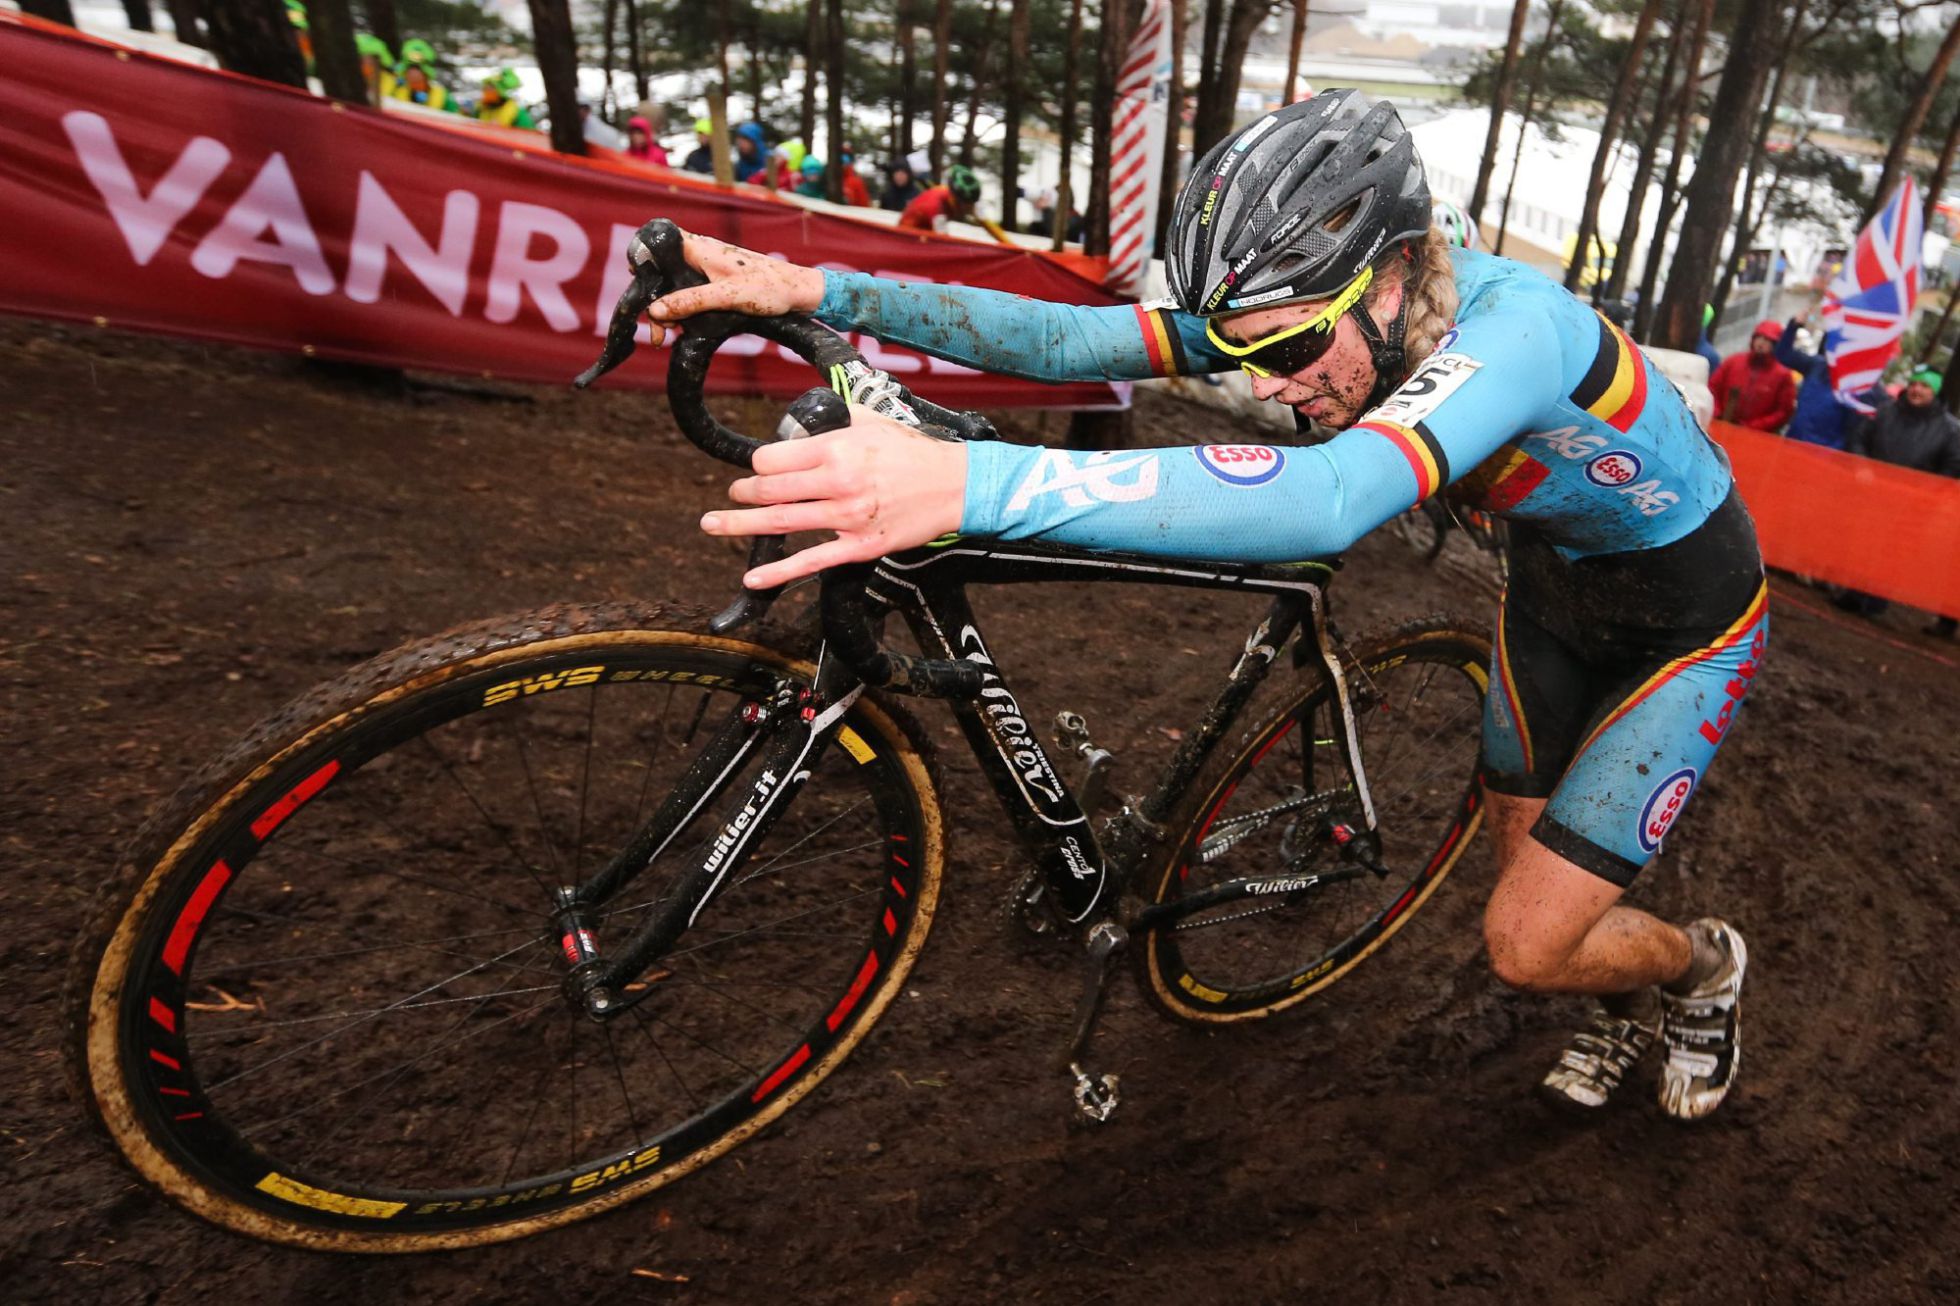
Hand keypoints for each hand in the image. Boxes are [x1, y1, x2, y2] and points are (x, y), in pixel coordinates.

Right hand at [647, 231, 824, 323]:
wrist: (799, 294)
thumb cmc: (768, 288)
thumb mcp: (726, 297)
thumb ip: (690, 302)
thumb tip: (655, 310)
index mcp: (700, 248)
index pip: (660, 241)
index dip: (644, 258)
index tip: (639, 284)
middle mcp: (702, 254)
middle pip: (664, 271)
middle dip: (655, 298)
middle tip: (657, 328)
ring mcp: (709, 269)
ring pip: (676, 286)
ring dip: (669, 309)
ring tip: (667, 336)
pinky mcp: (717, 283)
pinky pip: (691, 294)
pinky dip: (684, 311)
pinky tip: (683, 330)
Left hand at [700, 405, 967, 588]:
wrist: (955, 486)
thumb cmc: (915, 453)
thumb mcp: (872, 421)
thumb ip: (835, 420)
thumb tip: (804, 421)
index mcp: (837, 448)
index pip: (774, 457)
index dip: (759, 463)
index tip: (760, 467)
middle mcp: (837, 481)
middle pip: (770, 489)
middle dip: (743, 491)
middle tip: (733, 493)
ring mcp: (847, 517)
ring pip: (781, 521)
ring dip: (740, 524)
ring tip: (714, 524)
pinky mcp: (859, 546)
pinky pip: (811, 561)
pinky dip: (778, 572)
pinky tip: (753, 579)